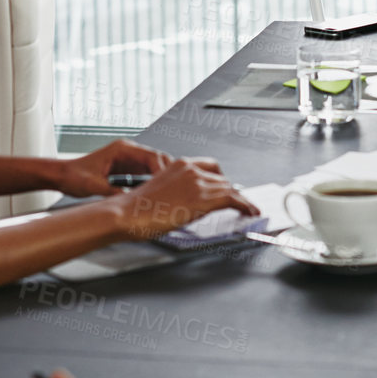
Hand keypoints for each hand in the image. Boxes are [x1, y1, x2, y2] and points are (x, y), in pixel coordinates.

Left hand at [53, 139, 174, 198]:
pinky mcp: (126, 170)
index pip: (151, 156)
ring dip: (160, 179)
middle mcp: (127, 152)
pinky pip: (145, 175)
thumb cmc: (73, 175)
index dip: (162, 170)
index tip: (168, 184)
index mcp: (121, 149)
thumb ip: (112, 192)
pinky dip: (151, 184)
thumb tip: (130, 201)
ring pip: (152, 168)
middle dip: (166, 174)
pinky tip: (155, 195)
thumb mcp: (92, 185)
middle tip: (174, 191)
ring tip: (168, 194)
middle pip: (156, 160)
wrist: (61, 176)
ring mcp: (128, 161)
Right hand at [113, 158, 258, 239]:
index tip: (225, 188)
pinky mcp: (204, 198)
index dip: (220, 179)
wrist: (126, 213)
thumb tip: (188, 203)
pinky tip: (249, 211)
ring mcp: (198, 182)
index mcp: (178, 164)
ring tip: (248, 209)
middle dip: (230, 191)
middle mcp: (191, 169)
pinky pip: (234, 198)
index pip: (209, 166)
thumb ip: (177, 191)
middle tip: (237, 202)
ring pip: (229, 188)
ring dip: (240, 199)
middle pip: (222, 178)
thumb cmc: (135, 208)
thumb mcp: (159, 192)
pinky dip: (245, 205)